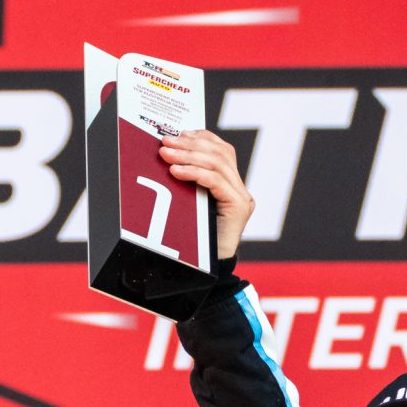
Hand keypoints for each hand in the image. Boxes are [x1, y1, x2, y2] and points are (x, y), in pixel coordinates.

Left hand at [158, 129, 253, 261]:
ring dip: (188, 156)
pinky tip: (176, 171)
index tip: (176, 134)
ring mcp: (242, 198)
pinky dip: (194, 173)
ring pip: (218, 164)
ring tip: (166, 154)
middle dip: (189, 145)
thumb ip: (186, 184)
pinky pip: (216, 182)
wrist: (207, 272)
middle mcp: (240, 189)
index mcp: (230, 185)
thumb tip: (164, 158)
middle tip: (164, 143)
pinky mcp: (238, 208)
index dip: (199, 138)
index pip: (220, 149)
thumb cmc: (193, 241)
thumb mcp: (188, 205)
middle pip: (219, 153)